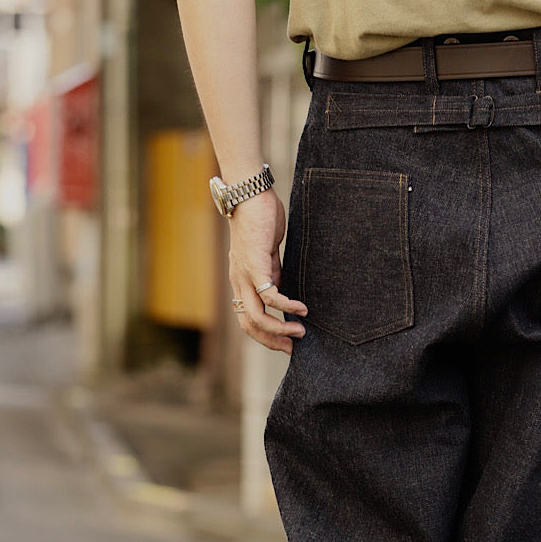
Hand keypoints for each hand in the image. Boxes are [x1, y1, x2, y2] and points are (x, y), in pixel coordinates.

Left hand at [228, 190, 307, 353]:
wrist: (250, 194)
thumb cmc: (260, 220)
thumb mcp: (268, 255)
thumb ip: (272, 274)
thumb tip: (282, 294)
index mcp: (241, 282)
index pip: (248, 320)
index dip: (266, 336)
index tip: (286, 343)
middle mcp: (239, 282)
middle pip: (249, 325)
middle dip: (272, 340)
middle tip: (293, 347)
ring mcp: (245, 274)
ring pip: (257, 315)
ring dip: (280, 328)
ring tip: (300, 331)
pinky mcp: (255, 264)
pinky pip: (270, 295)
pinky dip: (287, 305)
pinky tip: (302, 308)